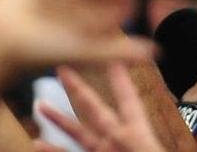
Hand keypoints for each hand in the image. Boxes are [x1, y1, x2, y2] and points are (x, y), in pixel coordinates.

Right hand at [39, 64, 166, 151]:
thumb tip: (160, 141)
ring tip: (40, 104)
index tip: (111, 54)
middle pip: (95, 110)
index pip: (128, 102)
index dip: (119, 79)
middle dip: (79, 88)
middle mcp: (119, 145)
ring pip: (78, 135)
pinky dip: (53, 151)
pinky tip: (36, 144)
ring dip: (59, 120)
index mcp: (138, 139)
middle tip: (63, 64)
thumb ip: (144, 143)